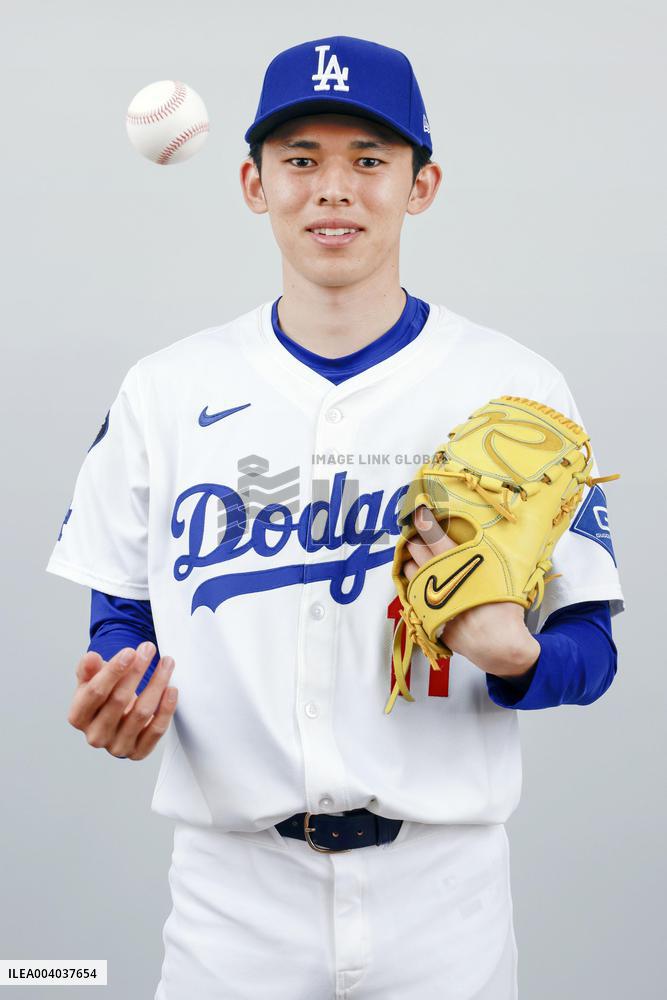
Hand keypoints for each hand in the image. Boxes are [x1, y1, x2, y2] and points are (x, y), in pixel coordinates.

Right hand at [67, 642, 177, 759]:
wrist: (117, 717)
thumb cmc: (104, 695)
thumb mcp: (91, 679)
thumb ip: (89, 668)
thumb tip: (91, 658)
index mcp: (78, 717)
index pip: (95, 692)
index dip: (113, 671)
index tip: (130, 651)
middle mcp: (95, 735)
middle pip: (119, 700)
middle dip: (137, 671)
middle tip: (149, 649)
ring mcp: (117, 746)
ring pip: (141, 713)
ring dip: (157, 684)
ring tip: (166, 663)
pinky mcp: (139, 752)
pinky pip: (156, 730)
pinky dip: (166, 709)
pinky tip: (171, 689)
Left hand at [404, 506, 540, 678]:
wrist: (498, 646)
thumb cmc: (503, 610)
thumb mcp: (500, 575)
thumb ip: (485, 557)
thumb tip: (481, 539)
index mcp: (458, 566)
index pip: (435, 537)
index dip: (425, 522)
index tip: (419, 511)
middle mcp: (439, 580)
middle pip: (417, 551)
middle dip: (415, 540)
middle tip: (417, 533)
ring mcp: (429, 598)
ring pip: (410, 572)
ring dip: (411, 561)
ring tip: (417, 555)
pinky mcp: (425, 614)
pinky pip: (413, 594)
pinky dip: (414, 584)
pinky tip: (419, 581)